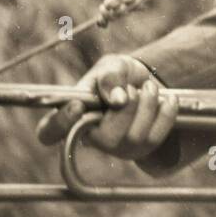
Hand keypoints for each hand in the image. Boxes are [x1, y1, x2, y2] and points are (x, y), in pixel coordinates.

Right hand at [36, 55, 177, 159]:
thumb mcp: (112, 65)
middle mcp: (92, 138)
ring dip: (147, 105)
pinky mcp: (142, 150)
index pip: (49, 132)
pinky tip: (166, 100)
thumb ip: (109, 75)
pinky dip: (166, 113)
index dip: (60, 123)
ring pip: (134, 136)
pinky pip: (158, 137)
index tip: (77, 105)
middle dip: (127, 106)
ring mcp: (118, 148)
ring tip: (149, 89)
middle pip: (106, 136)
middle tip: (132, 89)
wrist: (147, 82)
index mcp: (72, 116)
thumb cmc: (120, 76)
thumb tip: (116, 98)